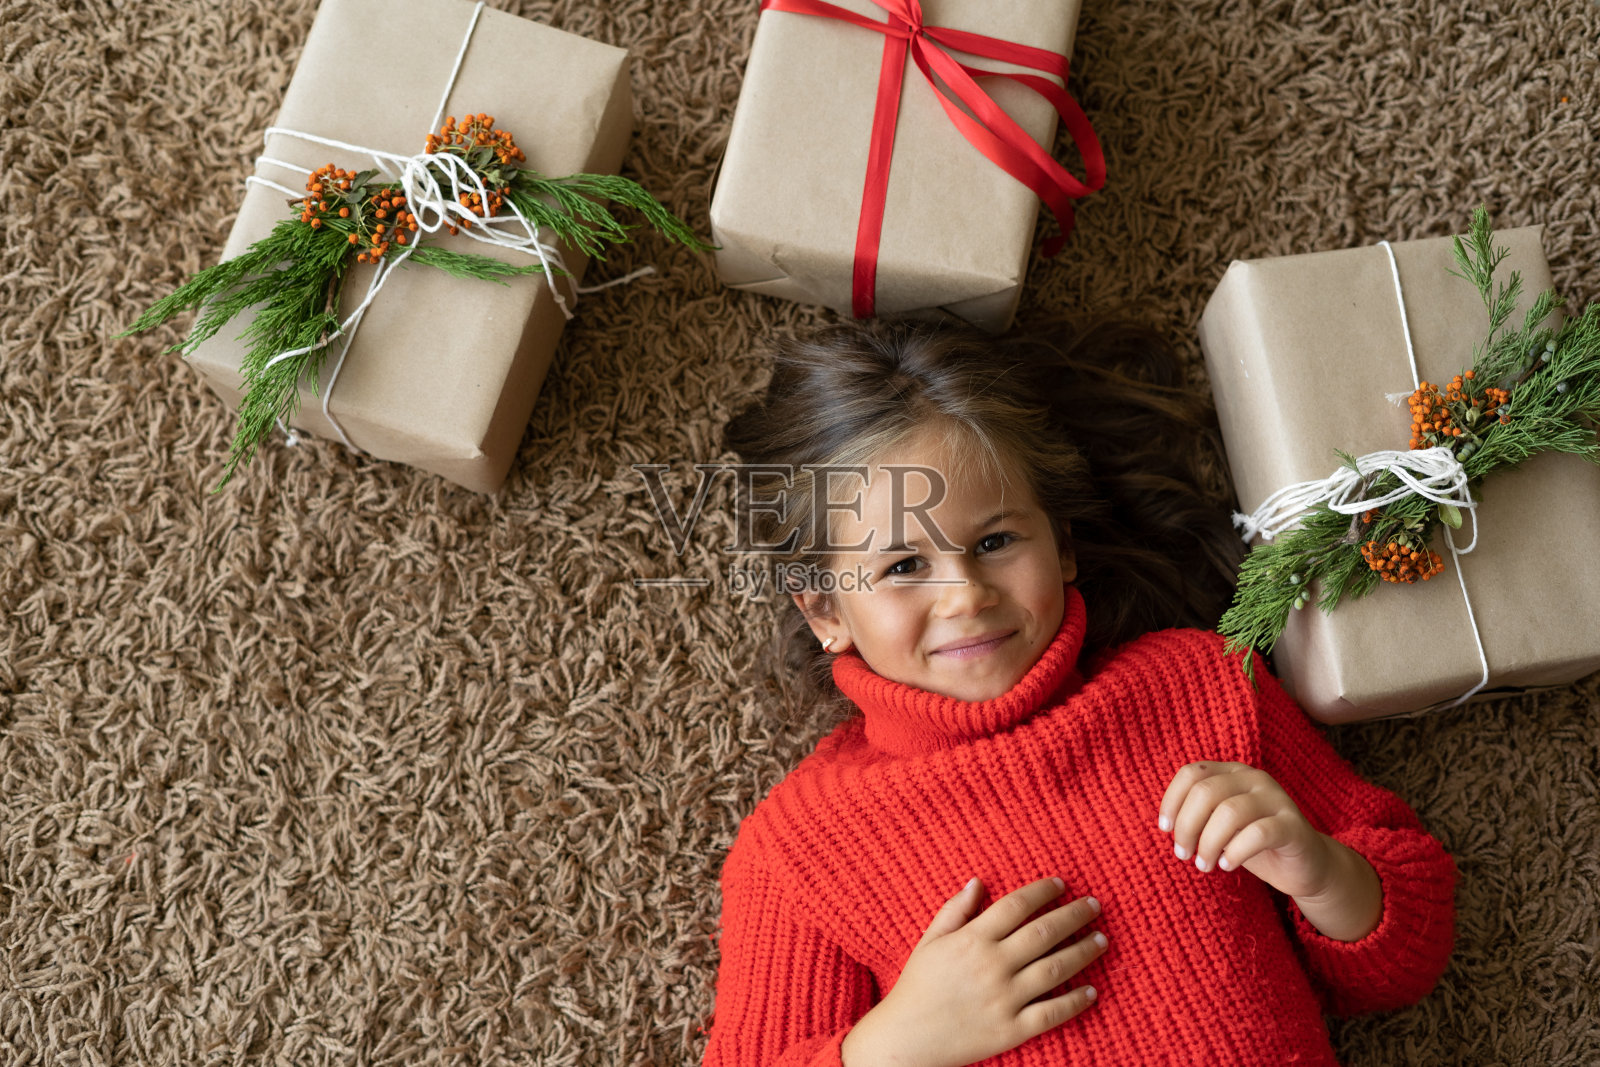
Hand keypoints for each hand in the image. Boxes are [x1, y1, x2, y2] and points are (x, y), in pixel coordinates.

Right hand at [841, 877, 1105, 1066]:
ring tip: (1102, 940)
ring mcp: (1004, 999)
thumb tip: (979, 882)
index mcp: (971, 940)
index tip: (1062, 884)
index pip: (1016, 906)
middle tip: (1094, 905)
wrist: (906, 1038)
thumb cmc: (917, 986)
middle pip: (1043, 933)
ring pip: (1054, 969)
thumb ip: (955, 910)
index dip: (1042, 891)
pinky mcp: (1011, 1029)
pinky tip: (1092, 990)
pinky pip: (1051, 1013)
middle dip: (1074, 916)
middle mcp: (991, 966)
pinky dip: (1075, 1001)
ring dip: (1082, 952)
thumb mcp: (930, 941)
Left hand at [1157, 761, 1334, 899]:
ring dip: (1208, 843)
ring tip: (1204, 865)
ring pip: (1230, 812)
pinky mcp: (1293, 825)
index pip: (1191, 773)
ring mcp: (1277, 799)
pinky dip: (1236, 851)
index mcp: (1232, 773)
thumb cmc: (1254, 844)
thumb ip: (1199, 816)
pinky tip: (1228, 866)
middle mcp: (1254, 778)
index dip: (1172, 801)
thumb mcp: (1220, 826)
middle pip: (1206, 792)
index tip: (1166, 829)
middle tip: (1183, 854)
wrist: (1305, 866)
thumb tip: (1168, 825)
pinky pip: (1258, 833)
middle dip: (1187, 826)